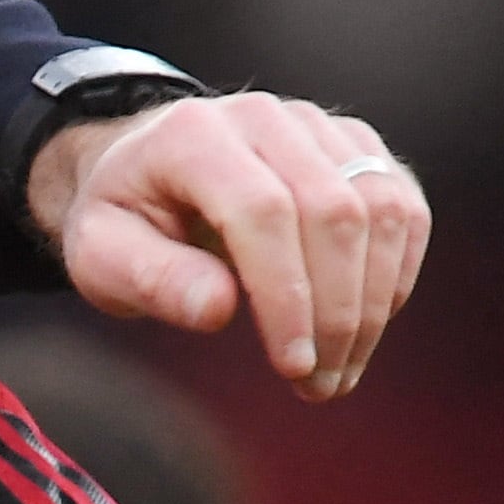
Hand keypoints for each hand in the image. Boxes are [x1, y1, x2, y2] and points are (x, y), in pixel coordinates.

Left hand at [30, 92, 427, 400]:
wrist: (145, 170)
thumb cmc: (123, 219)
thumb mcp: (100, 254)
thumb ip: (150, 279)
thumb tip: (217, 310)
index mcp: (194, 135)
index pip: (263, 212)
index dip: (288, 295)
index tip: (292, 366)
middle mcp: (264, 117)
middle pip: (333, 212)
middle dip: (337, 313)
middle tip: (319, 387)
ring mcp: (317, 126)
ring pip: (382, 210)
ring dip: (373, 304)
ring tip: (339, 372)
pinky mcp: (357, 146)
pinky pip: (403, 208)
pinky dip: (394, 275)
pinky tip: (363, 328)